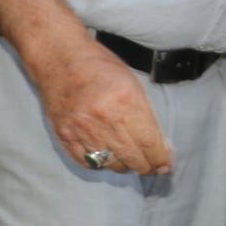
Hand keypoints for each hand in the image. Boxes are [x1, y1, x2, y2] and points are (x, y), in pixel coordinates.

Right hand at [33, 39, 173, 175]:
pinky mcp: (64, 135)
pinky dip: (100, 165)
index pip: (149, 143)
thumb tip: (159, 143)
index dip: (161, 159)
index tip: (166, 165)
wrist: (59, 57)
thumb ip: (145, 113)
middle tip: (153, 168)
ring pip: (110, 163)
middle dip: (147, 167)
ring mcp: (81, 129)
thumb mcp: (132, 83)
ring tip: (132, 162)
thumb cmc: (100, 66)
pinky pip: (86, 162)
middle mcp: (104, 118)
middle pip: (132, 157)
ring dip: (125, 167)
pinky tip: (108, 159)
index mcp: (125, 101)